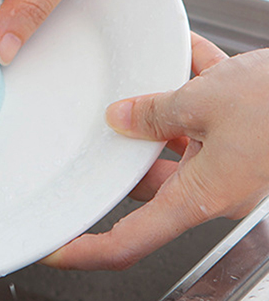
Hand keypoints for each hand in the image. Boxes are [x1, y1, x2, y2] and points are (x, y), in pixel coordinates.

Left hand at [44, 33, 268, 270]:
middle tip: (93, 126)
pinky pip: (206, 109)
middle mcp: (216, 184)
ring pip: (174, 138)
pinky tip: (184, 51)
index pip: (132, 240)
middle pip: (147, 178)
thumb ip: (154, 112)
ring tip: (142, 76)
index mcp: (203, 196)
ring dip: (158, 107)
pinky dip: (192, 81)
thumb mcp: (205, 102)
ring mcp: (231, 158)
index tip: (55, 249)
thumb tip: (119, 118)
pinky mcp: (245, 132)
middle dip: (123, 148)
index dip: (89, 250)